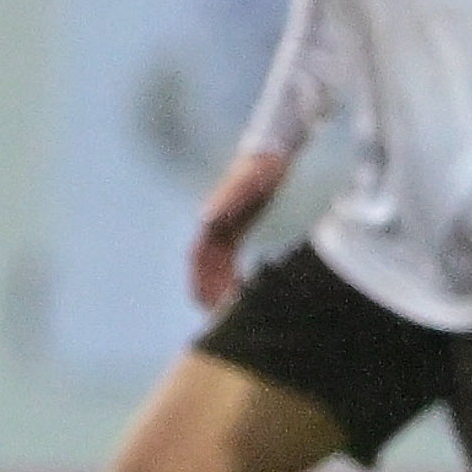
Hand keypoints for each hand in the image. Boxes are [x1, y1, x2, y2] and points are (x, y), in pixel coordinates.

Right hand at [191, 150, 289, 311]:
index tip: (207, 304)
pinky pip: (229, 260)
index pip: (198, 258)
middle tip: (217, 319)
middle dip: (206, 291)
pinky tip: (246, 291)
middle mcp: (212, 227)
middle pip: (203, 266)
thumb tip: (205, 219)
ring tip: (228, 313)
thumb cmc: (261, 167)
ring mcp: (223, 228)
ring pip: (215, 266)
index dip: (198, 281)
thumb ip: (227, 199)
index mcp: (211, 221)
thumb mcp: (248, 183)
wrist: (272, 151)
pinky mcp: (236, 229)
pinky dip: (232, 277)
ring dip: (218, 287)